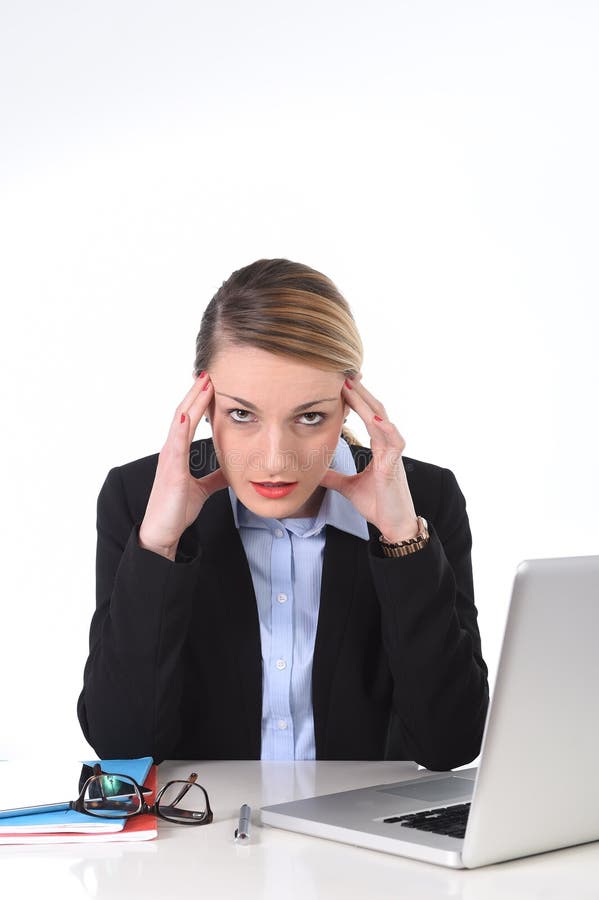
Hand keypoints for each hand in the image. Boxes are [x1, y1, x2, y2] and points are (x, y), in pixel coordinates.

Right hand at [139, 373, 227, 558]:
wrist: (162, 532)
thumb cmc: (177, 510)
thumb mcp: (203, 489)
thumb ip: (215, 477)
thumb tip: (231, 470)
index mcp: (178, 452)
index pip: (189, 418)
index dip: (199, 400)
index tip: (211, 382)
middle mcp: (171, 450)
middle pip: (184, 413)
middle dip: (196, 392)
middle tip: (209, 372)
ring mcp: (169, 458)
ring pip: (179, 421)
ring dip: (192, 401)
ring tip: (203, 383)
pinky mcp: (171, 471)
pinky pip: (176, 444)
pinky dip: (181, 426)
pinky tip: (189, 412)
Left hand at [319, 376, 418, 541]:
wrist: (394, 526)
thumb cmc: (378, 505)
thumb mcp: (348, 488)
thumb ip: (334, 477)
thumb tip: (315, 471)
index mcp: (379, 448)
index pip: (368, 417)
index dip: (357, 400)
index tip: (342, 384)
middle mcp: (388, 446)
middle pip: (375, 411)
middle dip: (360, 392)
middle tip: (344, 374)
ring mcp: (393, 455)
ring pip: (382, 421)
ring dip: (368, 403)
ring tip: (353, 387)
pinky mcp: (395, 467)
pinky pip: (394, 442)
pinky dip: (386, 428)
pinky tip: (375, 418)